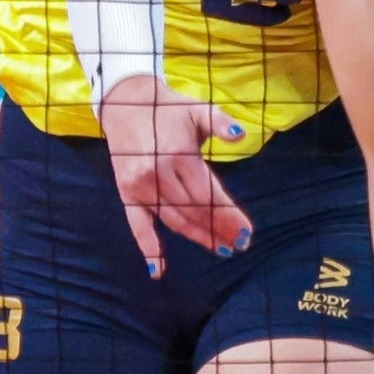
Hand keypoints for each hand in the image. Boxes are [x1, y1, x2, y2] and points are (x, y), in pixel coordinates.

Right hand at [100, 74, 252, 271]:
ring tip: (220, 248)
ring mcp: (140, 187)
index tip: (247, 232)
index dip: (229, 216)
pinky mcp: (126, 194)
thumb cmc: (170, 109)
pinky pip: (137, 226)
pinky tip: (159, 270)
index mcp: (180, 155)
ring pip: (174, 221)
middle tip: (240, 243)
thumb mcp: (198, 110)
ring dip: (198, 237)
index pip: (209, 195)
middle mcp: (159, 174)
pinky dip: (148, 249)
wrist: (126, 103)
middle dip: (219, 229)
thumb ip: (220, 123)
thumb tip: (241, 135)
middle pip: (195, 211)